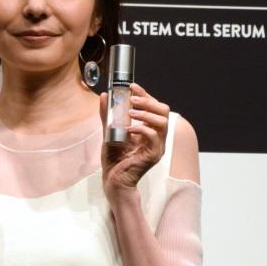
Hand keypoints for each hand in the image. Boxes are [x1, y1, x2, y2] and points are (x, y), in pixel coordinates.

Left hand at [100, 83, 168, 200]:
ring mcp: (157, 146)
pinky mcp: (153, 155)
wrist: (112, 179)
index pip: (154, 106)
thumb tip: (103, 96)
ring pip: (163, 122)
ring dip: (145, 114)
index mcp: (149, 129)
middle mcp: (156, 136)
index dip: (145, 94)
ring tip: (130, 113)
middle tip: (132, 99)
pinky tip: (129, 130)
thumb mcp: (109, 131)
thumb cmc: (113, 158)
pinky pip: (154, 137)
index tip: (132, 87)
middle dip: (148, 101)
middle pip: (163, 111)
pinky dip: (142, 129)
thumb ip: (107, 115)